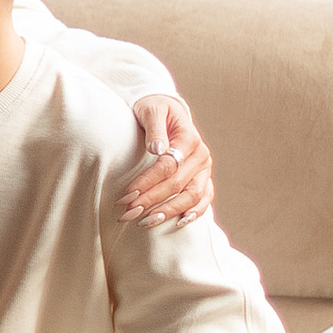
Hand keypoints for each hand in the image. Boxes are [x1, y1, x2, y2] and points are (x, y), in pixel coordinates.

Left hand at [125, 93, 214, 225]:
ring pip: (192, 196)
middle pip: (177, 185)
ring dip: (170, 212)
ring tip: (146, 223)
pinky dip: (195, 212)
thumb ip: (154, 127)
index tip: (127, 196)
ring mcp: (205, 169)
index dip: (147, 183)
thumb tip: (158, 149)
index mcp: (189, 139)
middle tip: (128, 214)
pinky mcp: (204, 178)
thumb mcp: (151, 110)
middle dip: (151, 201)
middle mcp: (201, 156)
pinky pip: (205, 199)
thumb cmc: (154, 109)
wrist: (167, 110)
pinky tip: (180, 223)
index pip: (168, 167)